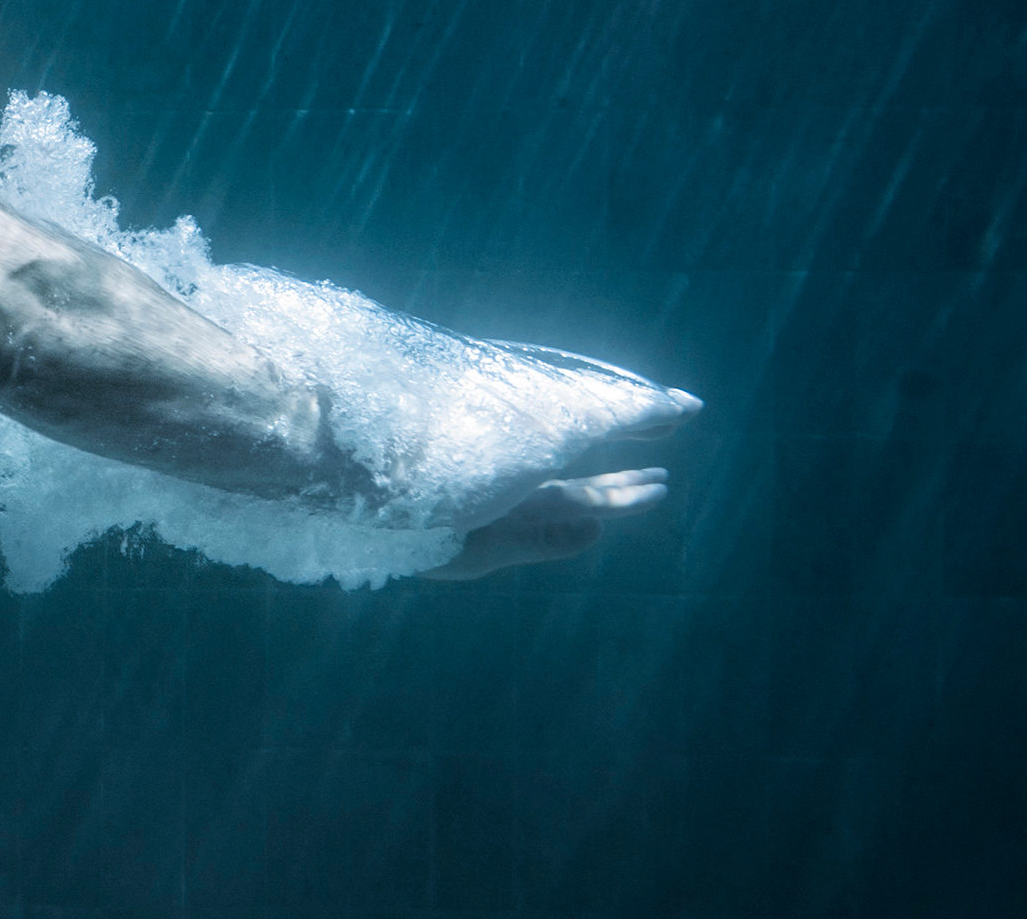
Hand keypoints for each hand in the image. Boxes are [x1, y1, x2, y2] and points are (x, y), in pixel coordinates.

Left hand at [419, 468, 668, 580]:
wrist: (364, 519)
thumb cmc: (420, 537)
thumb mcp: (484, 548)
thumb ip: (542, 540)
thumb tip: (599, 527)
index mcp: (524, 504)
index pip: (591, 497)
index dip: (627, 494)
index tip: (662, 485)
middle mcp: (515, 495)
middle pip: (580, 488)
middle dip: (620, 484)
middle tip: (660, 479)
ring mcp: (497, 495)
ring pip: (558, 486)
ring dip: (594, 484)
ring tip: (629, 480)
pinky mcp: (476, 499)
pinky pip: (530, 488)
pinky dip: (555, 485)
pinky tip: (562, 493)